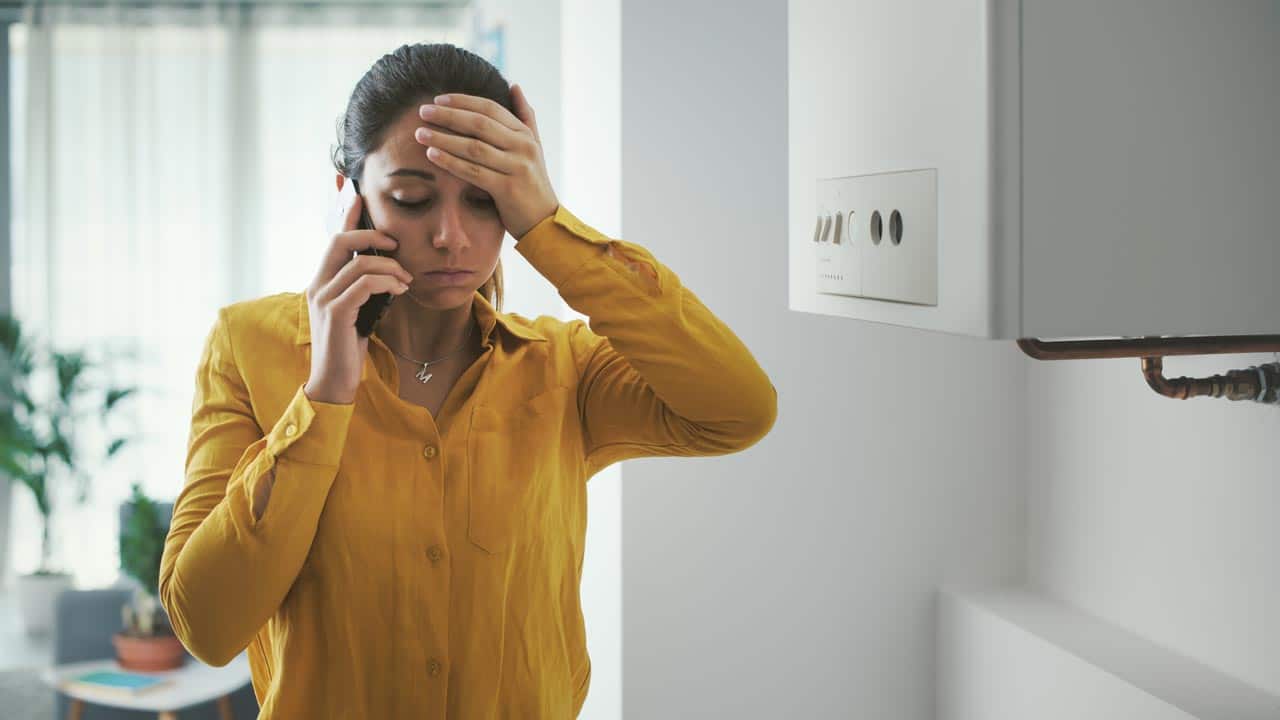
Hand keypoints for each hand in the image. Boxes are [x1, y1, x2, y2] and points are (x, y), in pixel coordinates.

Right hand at [303, 190, 412, 403]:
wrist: (334, 382)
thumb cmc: (348, 347)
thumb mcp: (359, 311)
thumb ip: (365, 289)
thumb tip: (389, 270)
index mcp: (322, 281)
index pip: (334, 240)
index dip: (346, 216)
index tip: (359, 195)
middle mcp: (317, 285)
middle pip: (340, 241)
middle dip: (371, 235)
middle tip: (396, 244)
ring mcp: (323, 298)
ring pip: (359, 264)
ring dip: (390, 267)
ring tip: (406, 280)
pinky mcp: (335, 314)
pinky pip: (364, 284)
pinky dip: (387, 283)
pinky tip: (400, 291)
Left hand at [413, 83, 558, 240]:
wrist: (544, 221)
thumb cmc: (532, 184)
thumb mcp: (534, 147)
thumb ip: (525, 117)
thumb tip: (514, 86)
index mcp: (525, 134)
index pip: (490, 108)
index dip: (462, 101)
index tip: (438, 99)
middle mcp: (522, 147)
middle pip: (479, 123)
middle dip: (448, 115)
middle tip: (423, 111)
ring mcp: (516, 167)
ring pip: (473, 147)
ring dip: (443, 138)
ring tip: (420, 133)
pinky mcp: (507, 189)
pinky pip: (473, 172)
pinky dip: (450, 162)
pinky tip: (432, 156)